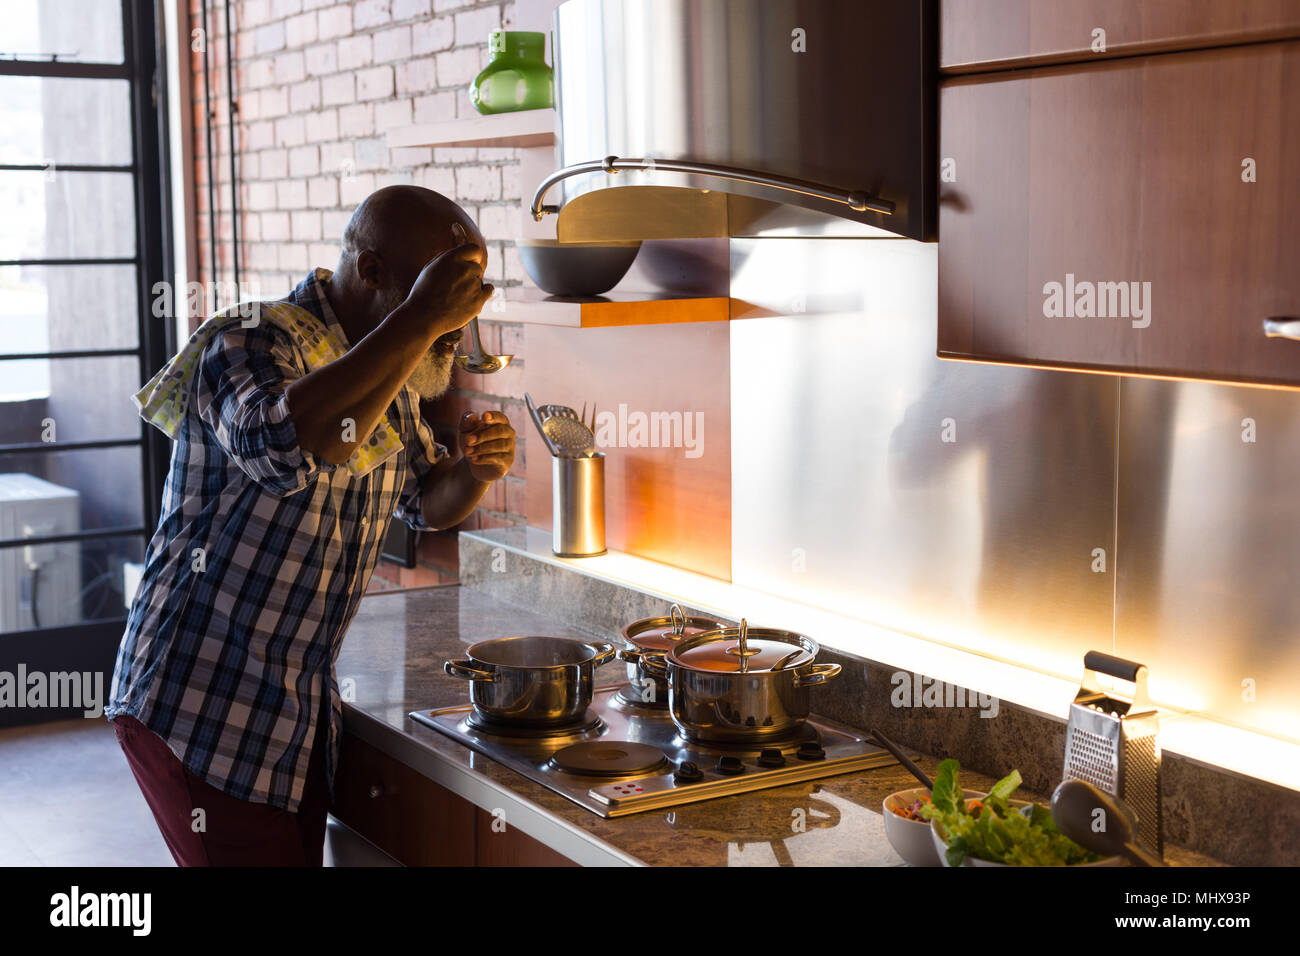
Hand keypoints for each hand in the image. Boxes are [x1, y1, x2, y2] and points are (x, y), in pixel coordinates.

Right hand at [400, 222, 493, 337]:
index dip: (472, 256)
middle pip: (477, 267)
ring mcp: (473, 285)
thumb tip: (458, 236)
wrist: (422, 316)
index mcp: (451, 258)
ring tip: (456, 296)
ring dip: (473, 286)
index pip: (474, 249)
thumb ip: (447, 253)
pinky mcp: (479, 301)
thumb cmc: (424, 291)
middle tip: (457, 285)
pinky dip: (483, 293)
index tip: (470, 261)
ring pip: (480, 280)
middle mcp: (464, 269)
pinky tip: (472, 297)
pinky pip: (489, 290)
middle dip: (470, 274)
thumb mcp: (432, 267)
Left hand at [460, 410, 514, 481]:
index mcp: (500, 422)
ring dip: (481, 448)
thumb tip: (473, 416)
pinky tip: (474, 459)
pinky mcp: (508, 460)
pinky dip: (484, 458)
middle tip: (468, 440)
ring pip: (499, 445)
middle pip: (500, 430)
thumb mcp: (465, 431)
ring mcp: (510, 447)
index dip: (493, 416)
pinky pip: (498, 458)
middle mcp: (509, 432)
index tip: (484, 417)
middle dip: (482, 435)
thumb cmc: (473, 442)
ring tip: (467, 451)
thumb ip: (467, 422)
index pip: (500, 417)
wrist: (475, 463)